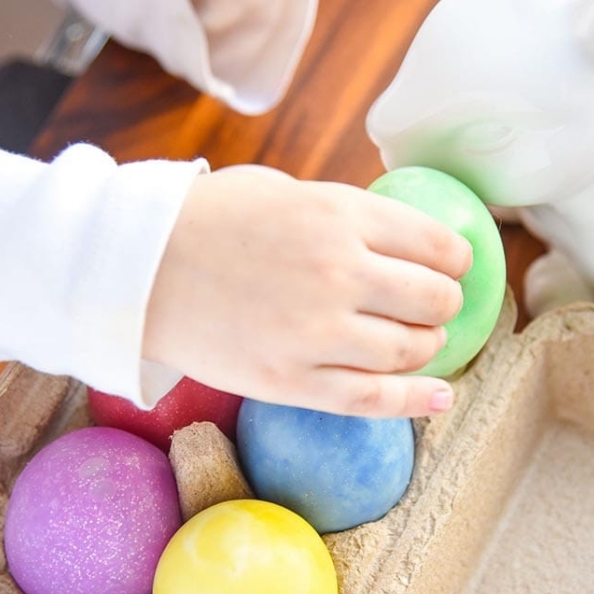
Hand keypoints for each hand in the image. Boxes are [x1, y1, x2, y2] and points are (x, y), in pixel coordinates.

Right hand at [143, 167, 471, 417]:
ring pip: (410, 350)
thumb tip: (395, 236)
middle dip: (445, 305)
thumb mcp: (282, 191)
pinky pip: (373, 399)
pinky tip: (439, 399)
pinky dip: (415, 402)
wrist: (137, 268)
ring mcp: (317, 332)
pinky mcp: (292, 382)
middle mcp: (339, 272)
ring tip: (417, 343)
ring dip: (426, 347)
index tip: (453, 268)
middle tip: (434, 308)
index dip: (456, 260)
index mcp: (340, 215)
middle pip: (433, 300)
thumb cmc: (206, 221)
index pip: (436, 244)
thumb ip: (342, 213)